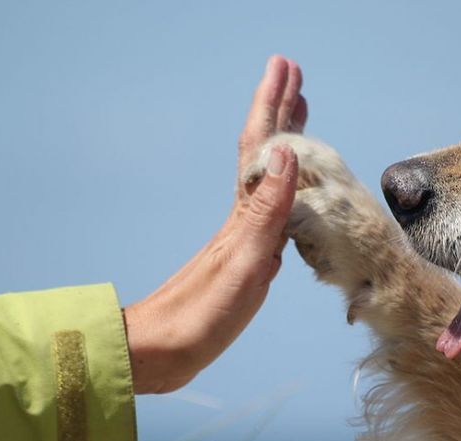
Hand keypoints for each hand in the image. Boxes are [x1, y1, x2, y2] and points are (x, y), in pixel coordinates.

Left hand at [123, 55, 306, 393]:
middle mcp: (243, 216)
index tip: (285, 68)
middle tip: (293, 76)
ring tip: (296, 116)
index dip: (273, 105)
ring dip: (283, 141)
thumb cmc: (202, 314)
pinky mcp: (245, 256)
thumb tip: (288, 153)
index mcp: (244, 213)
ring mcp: (243, 234)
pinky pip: (272, 204)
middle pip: (264, 152)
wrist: (163, 352)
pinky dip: (285, 184)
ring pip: (269, 175)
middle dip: (279, 111)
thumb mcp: (244, 261)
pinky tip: (289, 188)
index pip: (262, 146)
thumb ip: (268, 210)